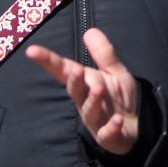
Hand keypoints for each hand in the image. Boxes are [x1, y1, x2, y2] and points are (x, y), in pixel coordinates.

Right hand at [26, 28, 138, 153]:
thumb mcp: (114, 71)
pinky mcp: (108, 136)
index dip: (48, 61)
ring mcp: (95, 120)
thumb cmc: (119, 98)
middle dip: (74, 82)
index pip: (63, 71)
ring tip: (98, 88)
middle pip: (75, 91)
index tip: (31, 51)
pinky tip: (117, 120)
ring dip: (93, 100)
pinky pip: (107, 133)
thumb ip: (103, 53)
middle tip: (76, 70)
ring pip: (89, 111)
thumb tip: (90, 30)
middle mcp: (85, 102)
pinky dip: (111, 127)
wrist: (136, 126)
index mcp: (85, 84)